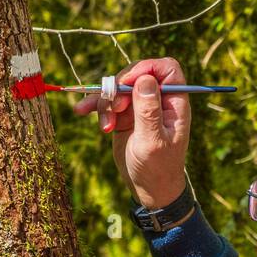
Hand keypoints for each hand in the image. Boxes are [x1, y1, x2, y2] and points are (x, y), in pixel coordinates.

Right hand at [74, 57, 190, 208]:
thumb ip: (149, 111)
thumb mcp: (153, 141)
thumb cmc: (158, 168)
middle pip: (137, 74)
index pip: (166, 69)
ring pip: (118, 88)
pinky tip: (82, 112)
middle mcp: (158, 101)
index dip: (147, 68)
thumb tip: (145, 80)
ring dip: (105, 102)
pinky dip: (95, 107)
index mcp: (174, 104)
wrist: (149, 189)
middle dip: (119, 87)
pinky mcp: (124, 116)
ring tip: (105, 127)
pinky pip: (107, 103)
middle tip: (113, 108)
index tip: (128, 82)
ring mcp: (140, 107)